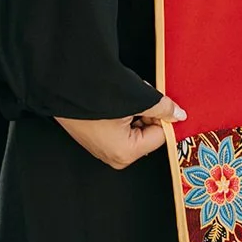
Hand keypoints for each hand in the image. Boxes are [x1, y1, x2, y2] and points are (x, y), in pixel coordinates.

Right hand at [55, 94, 186, 169]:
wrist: (61, 84)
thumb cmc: (96, 94)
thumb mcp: (138, 99)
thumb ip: (162, 109)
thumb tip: (179, 115)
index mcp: (125, 153)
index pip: (159, 136)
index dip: (161, 116)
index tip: (157, 102)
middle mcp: (114, 157)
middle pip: (147, 134)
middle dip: (148, 114)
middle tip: (138, 97)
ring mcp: (103, 150)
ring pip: (135, 129)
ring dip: (136, 111)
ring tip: (124, 97)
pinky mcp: (96, 140)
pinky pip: (120, 129)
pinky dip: (123, 114)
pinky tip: (114, 101)